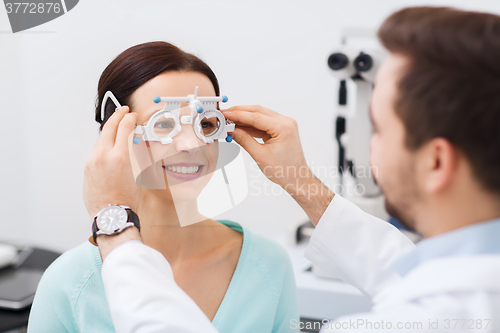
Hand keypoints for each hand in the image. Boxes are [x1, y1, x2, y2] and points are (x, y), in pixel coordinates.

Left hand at [83, 106, 139, 217]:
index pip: (124, 128)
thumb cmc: (126, 200)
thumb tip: (132, 144)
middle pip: (109, 128)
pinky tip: (109, 147)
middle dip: (117, 116)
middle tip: (123, 111)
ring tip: (117, 128)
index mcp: (119, 157)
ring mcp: (92, 162)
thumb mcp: (136, 174)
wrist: (111, 214)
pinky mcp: (87, 168)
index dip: (130, 118)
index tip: (133, 116)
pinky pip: (96, 151)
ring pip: (101, 139)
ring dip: (110, 131)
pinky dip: (104, 145)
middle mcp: (103, 156)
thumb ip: (132, 156)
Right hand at [222, 105, 333, 224]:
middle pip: (258, 111)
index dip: (238, 114)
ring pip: (260, 115)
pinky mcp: (281, 129)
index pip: (256, 117)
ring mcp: (284, 124)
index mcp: (284, 128)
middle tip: (224, 114)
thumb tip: (231, 130)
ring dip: (244, 118)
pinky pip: (263, 122)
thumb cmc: (285, 170)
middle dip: (239, 112)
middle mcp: (286, 122)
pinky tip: (239, 126)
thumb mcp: (260, 156)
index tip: (225, 114)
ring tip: (229, 121)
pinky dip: (251, 124)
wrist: (297, 178)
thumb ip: (244, 140)